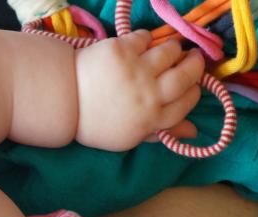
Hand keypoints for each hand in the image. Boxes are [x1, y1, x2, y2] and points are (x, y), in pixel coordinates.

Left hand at [73, 30, 204, 150]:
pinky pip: (144, 38)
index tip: (193, 85)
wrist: (64, 101)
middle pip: (185, 76)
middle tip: (193, 58)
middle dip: (194, 64)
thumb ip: (162, 132)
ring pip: (169, 53)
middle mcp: (149, 95)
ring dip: (173, 49)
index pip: (187, 102)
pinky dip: (146, 39)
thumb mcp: (130, 137)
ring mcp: (136, 71)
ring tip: (171, 48)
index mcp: (153, 119)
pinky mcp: (121, 51)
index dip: (193, 91)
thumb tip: (193, 132)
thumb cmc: (97, 123)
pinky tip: (142, 44)